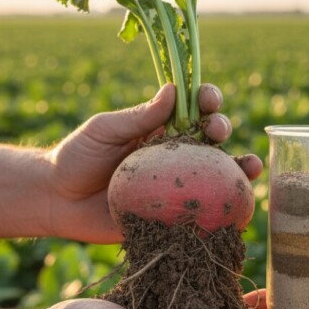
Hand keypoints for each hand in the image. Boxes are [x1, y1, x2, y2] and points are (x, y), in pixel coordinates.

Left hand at [43, 83, 262, 243]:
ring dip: (240, 170)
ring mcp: (175, 188)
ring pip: (217, 177)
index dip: (207, 100)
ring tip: (251, 167)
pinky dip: (224, 211)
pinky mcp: (170, 218)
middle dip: (223, 129)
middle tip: (217, 131)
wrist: (56, 201)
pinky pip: (202, 214)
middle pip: (212, 141)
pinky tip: (239, 208)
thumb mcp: (104, 130)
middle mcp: (173, 158)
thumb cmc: (76, 158)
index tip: (208, 99)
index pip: (192, 110)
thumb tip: (174, 90)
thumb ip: (137, 116)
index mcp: (160, 130)